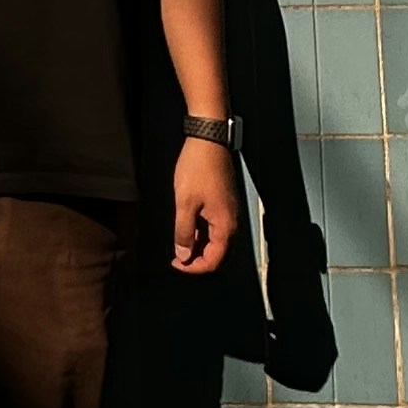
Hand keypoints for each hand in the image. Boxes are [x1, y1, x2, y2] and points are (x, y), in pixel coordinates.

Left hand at [171, 137, 237, 275]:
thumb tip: (183, 255)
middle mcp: (231, 222)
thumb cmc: (197, 169)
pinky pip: (214, 226)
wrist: (209, 140)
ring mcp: (228, 212)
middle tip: (175, 256)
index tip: (176, 264)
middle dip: (196, 258)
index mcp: (225, 225)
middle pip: (217, 252)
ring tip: (178, 242)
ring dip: (197, 245)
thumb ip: (184, 232)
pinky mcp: (223, 202)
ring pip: (215, 239)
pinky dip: (200, 232)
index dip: (194, 267)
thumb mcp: (185, 203)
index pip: (214, 260)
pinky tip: (186, 227)